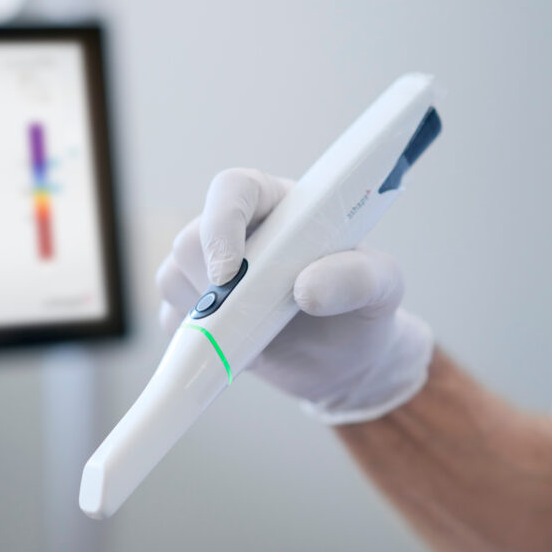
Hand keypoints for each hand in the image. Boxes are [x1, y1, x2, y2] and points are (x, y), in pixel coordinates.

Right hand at [155, 168, 433, 424]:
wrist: (343, 361)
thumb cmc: (362, 311)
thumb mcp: (382, 289)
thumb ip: (357, 279)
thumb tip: (307, 288)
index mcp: (279, 207)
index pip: (233, 190)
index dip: (221, 223)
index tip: (230, 272)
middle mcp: (238, 232)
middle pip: (191, 239)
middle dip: (211, 282)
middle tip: (252, 314)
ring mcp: (209, 272)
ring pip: (171, 277)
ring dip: (203, 311)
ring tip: (254, 332)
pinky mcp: (195, 310)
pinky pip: (169, 318)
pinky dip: (194, 339)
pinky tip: (235, 347)